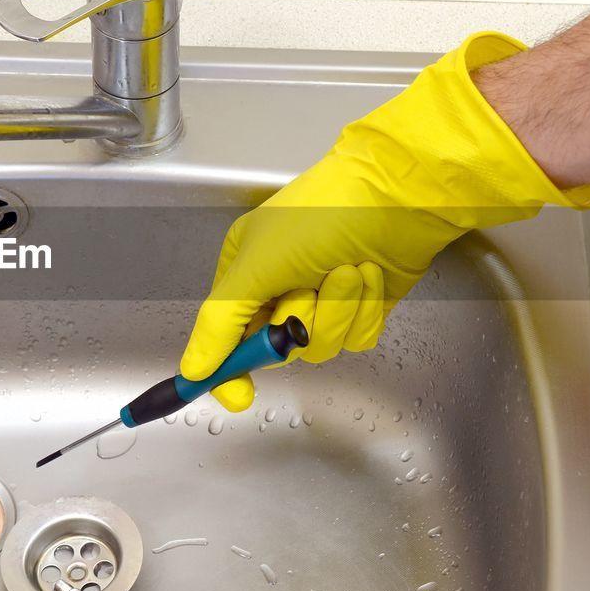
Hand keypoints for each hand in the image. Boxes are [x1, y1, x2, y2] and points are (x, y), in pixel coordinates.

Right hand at [180, 32, 589, 411]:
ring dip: (337, 311)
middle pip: (275, 348)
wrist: (397, 195)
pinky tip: (371, 274)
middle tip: (307, 291)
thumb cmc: (321, 215)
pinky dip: (365, 311)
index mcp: (243, 271)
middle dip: (298, 321)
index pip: (224, 335)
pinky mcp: (361, 308)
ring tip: (349, 269)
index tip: (238, 395)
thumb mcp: (257, 266)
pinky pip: (355, 338)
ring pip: (320, 346)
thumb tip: (192, 370)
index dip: (227, 369)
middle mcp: (279, 288)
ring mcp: (323, 300)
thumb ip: (220, 323)